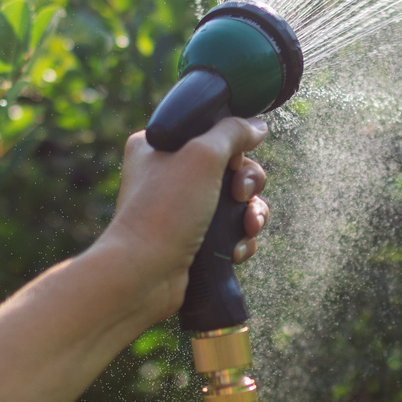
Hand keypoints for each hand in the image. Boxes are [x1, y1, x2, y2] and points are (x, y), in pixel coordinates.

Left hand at [93, 117, 269, 321]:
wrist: (144, 276)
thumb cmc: (164, 212)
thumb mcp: (202, 157)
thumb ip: (233, 133)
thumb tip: (258, 126)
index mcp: (159, 145)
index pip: (210, 131)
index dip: (233, 146)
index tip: (235, 162)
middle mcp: (168, 174)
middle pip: (231, 167)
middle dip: (248, 184)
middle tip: (241, 195)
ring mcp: (181, 209)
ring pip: (236, 202)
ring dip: (251, 215)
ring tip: (248, 228)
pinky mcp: (193, 239)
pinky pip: (231, 231)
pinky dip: (240, 239)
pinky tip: (234, 251)